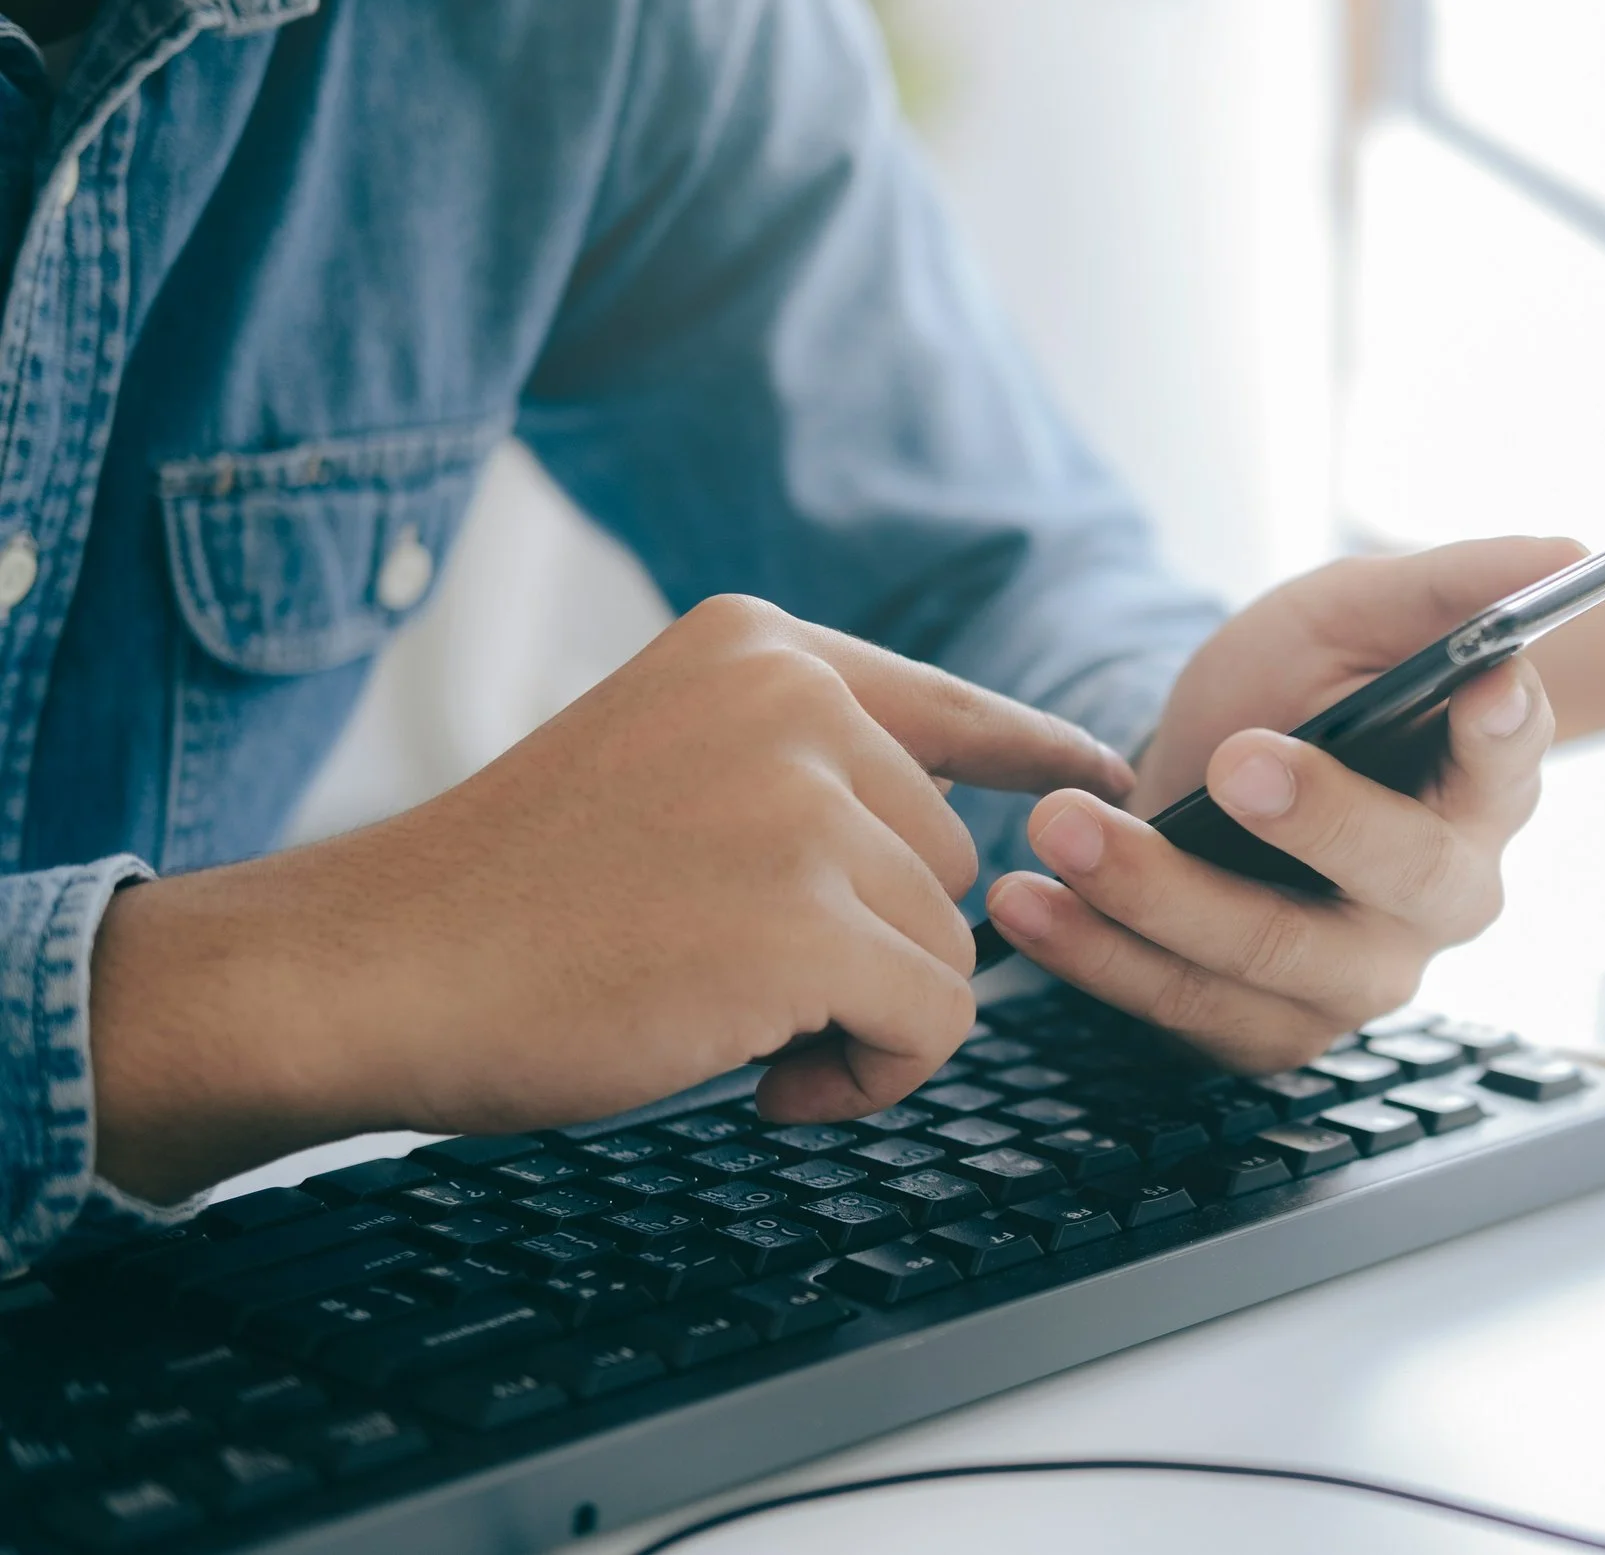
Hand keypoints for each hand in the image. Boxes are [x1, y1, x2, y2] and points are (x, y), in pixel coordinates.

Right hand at [88, 595, 1132, 1202]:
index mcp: (759, 649)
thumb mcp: (668, 770)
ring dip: (863, 1018)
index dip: (1038, 754)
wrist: (370, 969)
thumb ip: (798, 776)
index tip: (1104, 781)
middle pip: (947, 858)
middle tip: (740, 989)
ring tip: (730, 1026)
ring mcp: (802, 803)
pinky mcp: (807, 919)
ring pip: (948, 947)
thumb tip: (960, 860)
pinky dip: (869, 1078)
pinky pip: (934, 1023)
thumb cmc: (507, 901)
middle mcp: (796, 699)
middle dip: (874, 947)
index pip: (949, 702)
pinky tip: (764, 1084)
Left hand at [982, 536, 1581, 1068]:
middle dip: (1315, 817)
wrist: (1193, 781)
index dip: (1503, 729)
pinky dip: (1099, 959)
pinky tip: (1030, 906)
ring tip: (1062, 825)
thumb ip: (1442, 586)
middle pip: (1403, 877)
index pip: (1514, 757)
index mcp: (1485, 783)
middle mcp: (1444, 896)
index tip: (1480, 684)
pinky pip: (1189, 1010)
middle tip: (1231, 757)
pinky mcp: (1274, 1028)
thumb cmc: (1294, 693)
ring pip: (1274, 958)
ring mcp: (1362, 977)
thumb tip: (1566, 553)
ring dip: (1157, 895)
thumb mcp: (1345, 616)